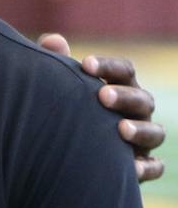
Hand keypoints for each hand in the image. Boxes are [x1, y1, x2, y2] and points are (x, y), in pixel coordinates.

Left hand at [39, 34, 162, 181]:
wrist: (63, 153)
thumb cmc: (63, 110)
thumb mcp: (59, 88)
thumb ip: (57, 63)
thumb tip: (52, 39)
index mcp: (120, 87)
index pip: (125, 71)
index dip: (109, 66)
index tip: (86, 64)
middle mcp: (136, 111)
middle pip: (142, 99)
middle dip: (125, 96)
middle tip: (102, 95)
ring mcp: (142, 139)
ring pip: (155, 132)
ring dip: (141, 129)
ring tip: (121, 129)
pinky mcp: (141, 165)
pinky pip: (154, 167)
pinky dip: (147, 167)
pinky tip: (131, 168)